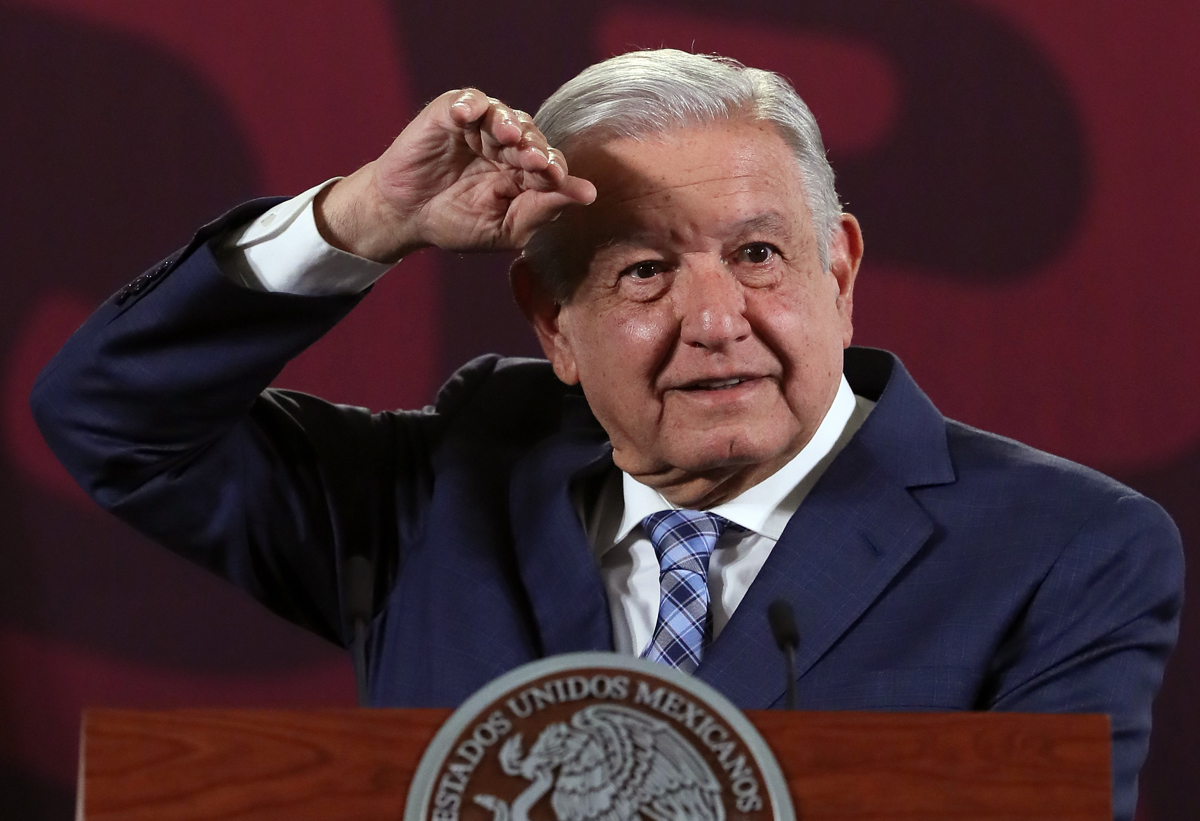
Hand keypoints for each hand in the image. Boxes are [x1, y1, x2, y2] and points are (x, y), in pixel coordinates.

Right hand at [315, 89, 596, 262]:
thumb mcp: (504, 227)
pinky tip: (471, 114)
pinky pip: (466, 101)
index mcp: (524, 171)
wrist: (405, 217)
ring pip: (503, 115)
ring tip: (508, 136)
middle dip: (535, 149)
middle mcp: (506, 144)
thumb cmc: (456, 223)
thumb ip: (544, 210)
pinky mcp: (450, 113)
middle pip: (531, 137)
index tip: (557, 179)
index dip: (555, 171)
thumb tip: (588, 194)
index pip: (549, 164)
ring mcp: (479, 126)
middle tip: (536, 162)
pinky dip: (470, 104)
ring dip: (508, 125)